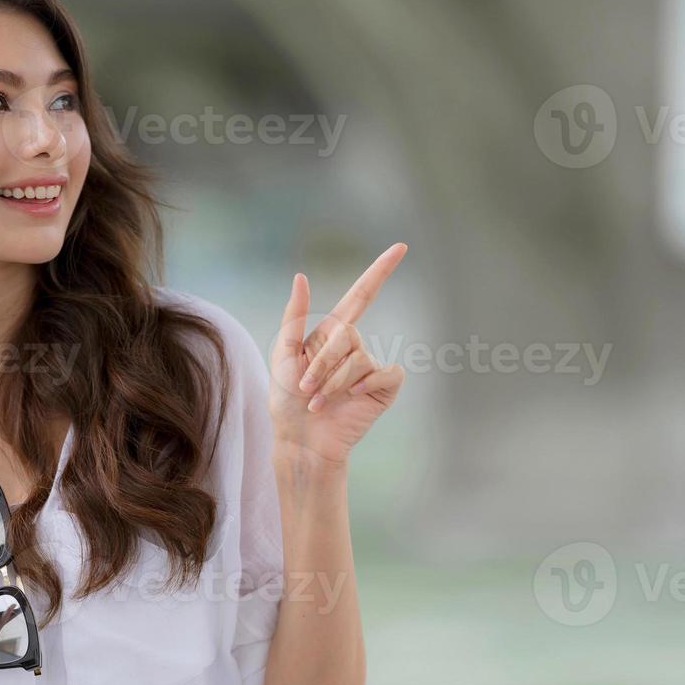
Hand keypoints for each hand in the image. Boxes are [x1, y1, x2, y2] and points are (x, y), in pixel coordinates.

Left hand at [269, 243, 407, 465]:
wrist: (300, 438)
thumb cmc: (286, 399)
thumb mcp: (282, 353)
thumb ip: (294, 316)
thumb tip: (301, 277)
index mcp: (331, 333)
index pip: (362, 294)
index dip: (380, 270)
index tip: (401, 246)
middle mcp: (354, 346)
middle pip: (347, 334)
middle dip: (321, 364)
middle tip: (305, 389)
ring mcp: (369, 366)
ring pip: (359, 359)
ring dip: (333, 382)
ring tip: (318, 401)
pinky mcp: (382, 387)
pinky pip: (383, 373)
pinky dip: (362, 385)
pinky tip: (350, 400)